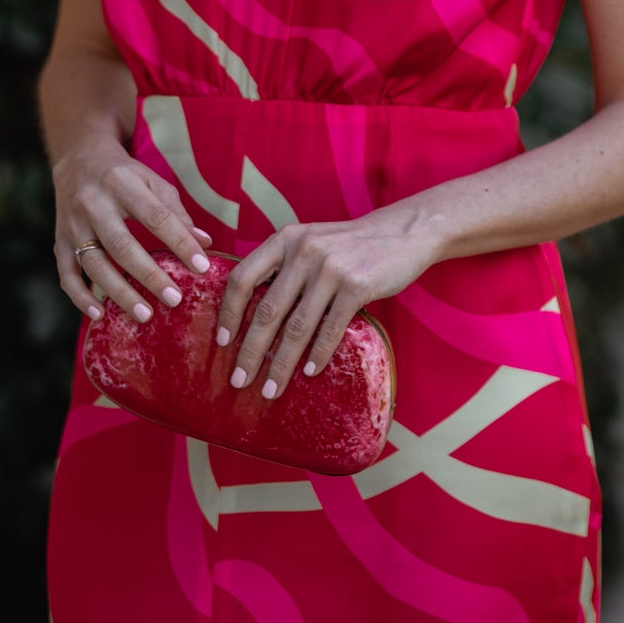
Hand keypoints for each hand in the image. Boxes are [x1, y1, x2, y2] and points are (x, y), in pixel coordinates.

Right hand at [52, 137, 212, 322]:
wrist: (77, 159)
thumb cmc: (124, 174)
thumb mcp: (152, 181)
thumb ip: (175, 212)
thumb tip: (204, 244)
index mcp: (122, 183)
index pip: (155, 216)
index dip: (180, 243)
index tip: (202, 267)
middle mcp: (93, 203)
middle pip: (121, 245)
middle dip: (149, 275)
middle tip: (174, 299)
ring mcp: (73, 224)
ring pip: (94, 264)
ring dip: (119, 292)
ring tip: (145, 315)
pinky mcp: (59, 240)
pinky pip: (67, 273)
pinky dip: (80, 296)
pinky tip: (99, 314)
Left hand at [216, 209, 443, 399]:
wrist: (401, 233)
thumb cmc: (349, 246)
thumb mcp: (309, 243)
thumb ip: (283, 268)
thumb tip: (252, 315)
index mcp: (284, 239)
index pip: (243, 278)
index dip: (230, 313)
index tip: (222, 342)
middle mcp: (303, 251)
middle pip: (267, 310)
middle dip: (250, 351)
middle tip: (239, 380)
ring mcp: (330, 268)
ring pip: (297, 327)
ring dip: (281, 364)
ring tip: (271, 389)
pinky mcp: (357, 285)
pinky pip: (330, 329)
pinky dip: (317, 355)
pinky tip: (309, 372)